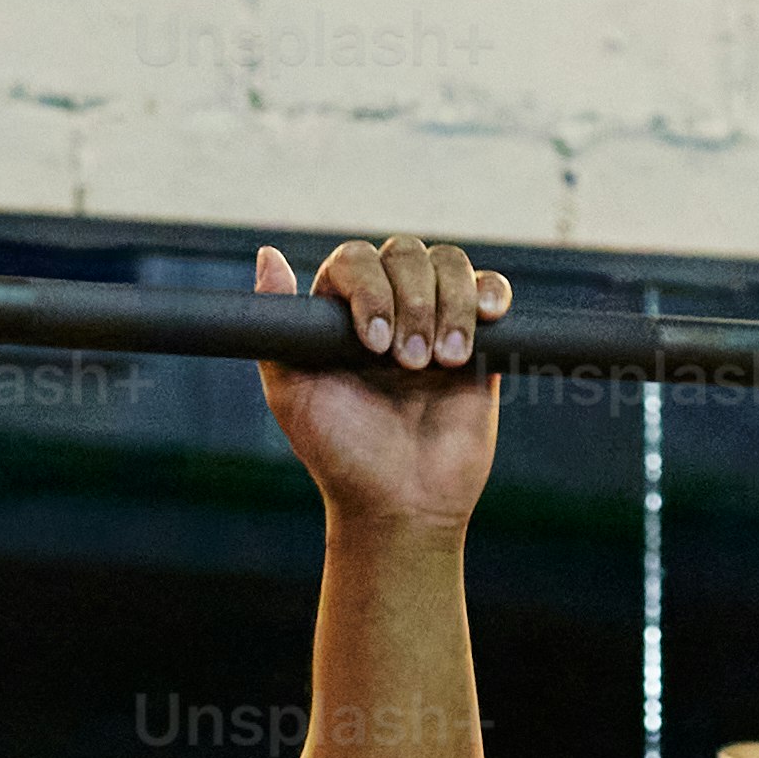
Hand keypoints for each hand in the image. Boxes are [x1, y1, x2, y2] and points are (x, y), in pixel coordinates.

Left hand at [253, 234, 507, 529]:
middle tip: (409, 364)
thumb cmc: (341, 455)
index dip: (368, 290)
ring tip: (444, 362)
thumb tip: (268, 254)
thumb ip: (275, 325)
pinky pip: (491, 289)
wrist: (402, 503)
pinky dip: (491, 292)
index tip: (372, 344)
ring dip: (450, 304)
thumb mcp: (292, 394)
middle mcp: (388, 306)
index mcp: (341, 313)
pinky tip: (486, 318)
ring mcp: (434, 320)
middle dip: (412, 302)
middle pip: (405, 254)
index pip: (355, 261)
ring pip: (450, 264)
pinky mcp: (479, 340)